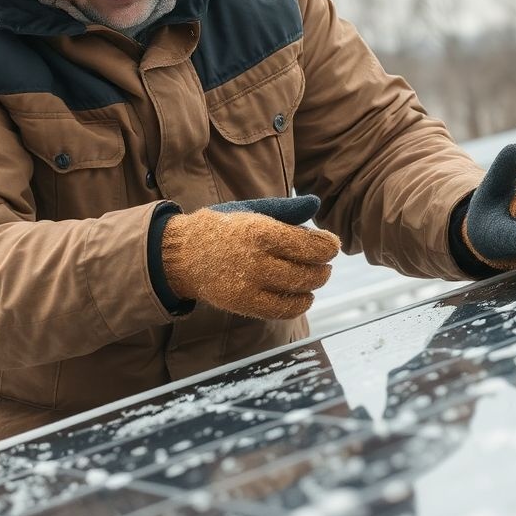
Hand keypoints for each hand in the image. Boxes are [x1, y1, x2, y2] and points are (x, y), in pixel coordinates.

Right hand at [161, 194, 339, 319]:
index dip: (328, 246)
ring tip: (314, 278)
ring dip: (314, 285)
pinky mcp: (243, 304)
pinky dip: (299, 304)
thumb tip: (316, 205)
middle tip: (324, 264)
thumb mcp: (252, 210)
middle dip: (323, 268)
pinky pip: (282, 310)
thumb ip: (286, 209)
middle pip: (308, 271)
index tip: (331, 245)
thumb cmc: (224, 229)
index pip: (310, 245)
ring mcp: (249, 285)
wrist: (184, 253)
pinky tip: (303, 296)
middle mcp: (256, 259)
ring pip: (298, 291)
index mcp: (261, 230)